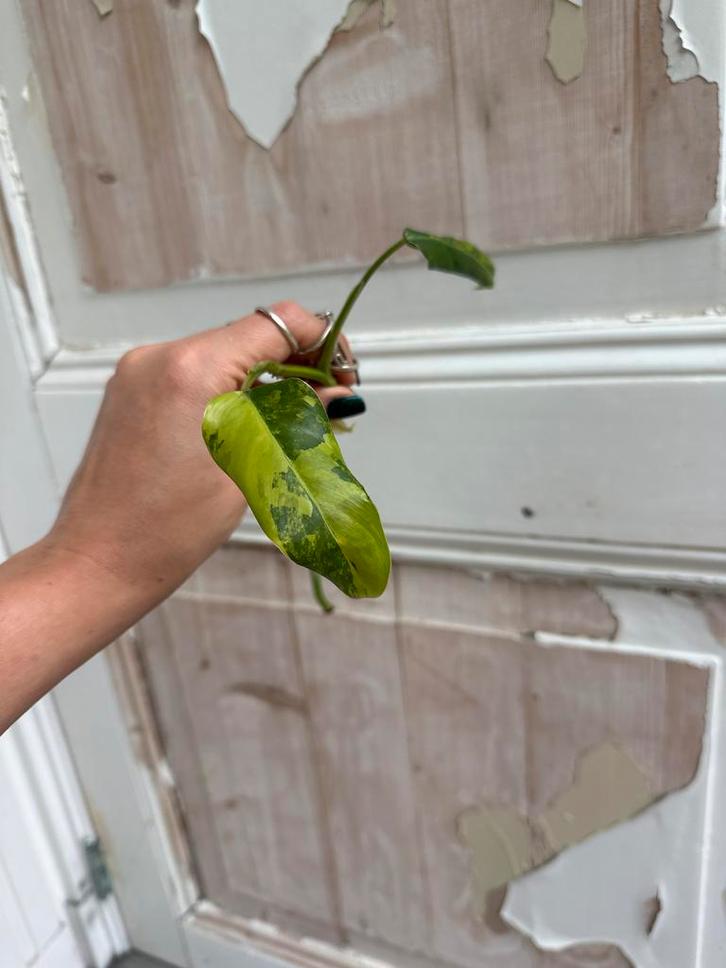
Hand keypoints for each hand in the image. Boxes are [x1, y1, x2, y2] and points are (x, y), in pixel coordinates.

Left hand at [47, 302, 355, 603]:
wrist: (98, 560)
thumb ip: (296, 418)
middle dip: (298, 365)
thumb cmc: (168, 527)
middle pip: (251, 336)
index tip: (343, 376)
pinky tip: (252, 425)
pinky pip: (196, 374)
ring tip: (294, 423)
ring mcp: (140, 371)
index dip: (322, 343)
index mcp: (192, 368)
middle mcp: (160, 356)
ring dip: (266, 380)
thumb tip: (339, 394)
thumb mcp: (249, 467)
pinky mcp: (132, 390)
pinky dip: (231, 390)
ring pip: (225, 356)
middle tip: (329, 405)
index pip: (277, 323)